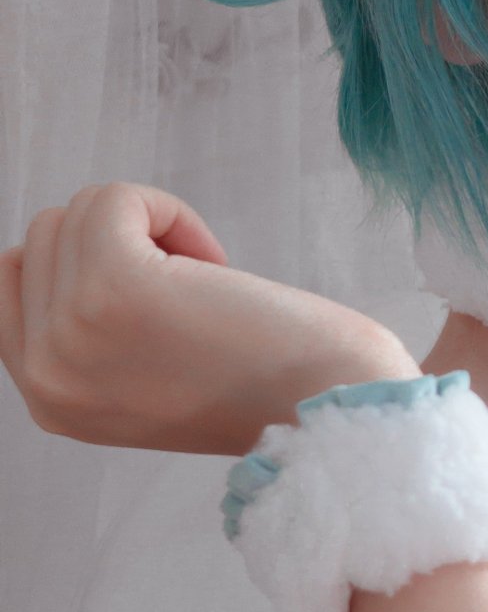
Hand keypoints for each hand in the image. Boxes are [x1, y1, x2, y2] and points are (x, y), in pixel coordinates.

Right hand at [0, 184, 419, 455]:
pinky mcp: (112, 287)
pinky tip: (214, 263)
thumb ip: (86, 334)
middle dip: (118, 243)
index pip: (11, 280)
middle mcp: (43, 375)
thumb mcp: (141, 380)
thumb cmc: (265, 384)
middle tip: (190, 297)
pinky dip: (170, 210)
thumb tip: (58, 241)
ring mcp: (70, 332)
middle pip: (42, 239)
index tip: (156, 300)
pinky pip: (114, 198)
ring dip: (150, 228)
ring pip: (76, 213)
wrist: (332, 413)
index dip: (84, 265)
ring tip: (203, 288)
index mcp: (47, 398)